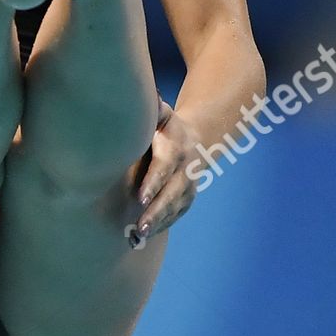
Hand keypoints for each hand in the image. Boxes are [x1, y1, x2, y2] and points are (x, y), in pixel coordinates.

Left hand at [129, 97, 202, 242]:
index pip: (164, 168)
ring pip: (173, 209)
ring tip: (137, 237)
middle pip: (170, 195)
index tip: (140, 197)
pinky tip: (143, 238)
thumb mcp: (163, 114)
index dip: (153, 183)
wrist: (198, 140)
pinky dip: (161, 226)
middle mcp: (185, 171)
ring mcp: (188, 187)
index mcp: (176, 149)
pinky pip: (175, 215)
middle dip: (155, 211)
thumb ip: (154, 109)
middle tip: (139, 227)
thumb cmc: (168, 126)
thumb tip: (146, 97)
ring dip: (157, 223)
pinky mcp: (187, 199)